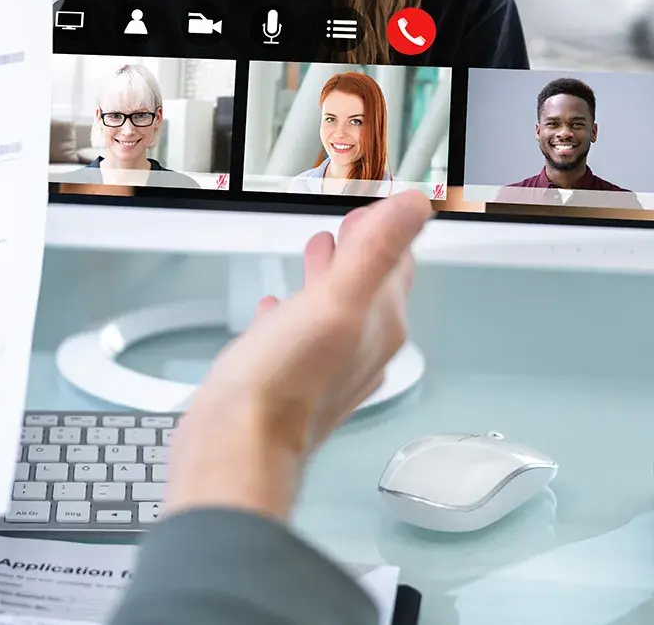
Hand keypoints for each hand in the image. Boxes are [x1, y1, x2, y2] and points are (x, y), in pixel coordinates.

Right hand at [166, 190, 430, 521]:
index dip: (387, 231)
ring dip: (329, 278)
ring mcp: (327, 372)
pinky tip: (275, 309)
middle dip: (361, 252)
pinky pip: (300, 339)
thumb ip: (376, 250)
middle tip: (352, 225)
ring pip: (336, 312)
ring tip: (317, 254)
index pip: (397, 267)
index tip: (378, 208)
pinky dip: (294, 314)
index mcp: (378, 327)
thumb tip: (414, 206)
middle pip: (370, 289)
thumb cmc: (285, 382)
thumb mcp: (335, 299)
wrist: (239, 447)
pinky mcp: (291, 385)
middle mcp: (361, 352)